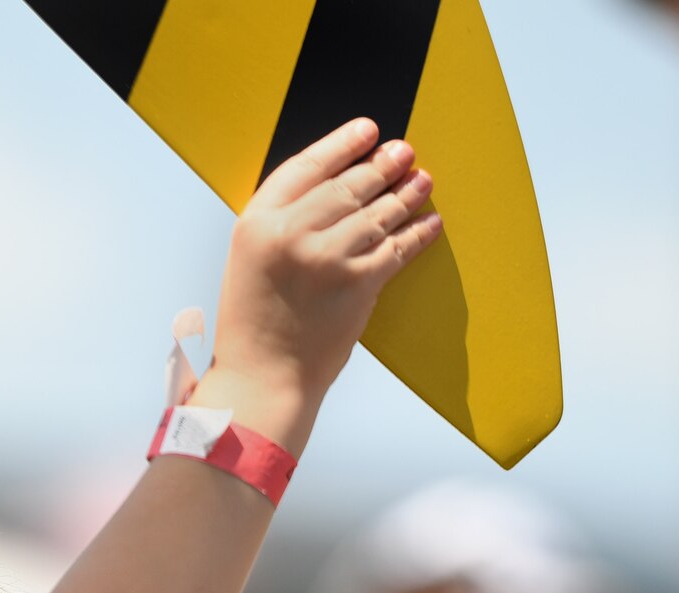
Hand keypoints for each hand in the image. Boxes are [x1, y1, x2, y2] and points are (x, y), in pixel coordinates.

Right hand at [194, 118, 441, 447]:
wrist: (264, 377)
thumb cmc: (254, 323)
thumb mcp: (249, 258)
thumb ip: (282, 221)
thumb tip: (336, 189)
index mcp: (258, 223)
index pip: (307, 166)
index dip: (342, 145)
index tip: (367, 130)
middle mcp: (293, 234)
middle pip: (348, 186)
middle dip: (382, 165)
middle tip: (404, 152)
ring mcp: (328, 258)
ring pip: (377, 214)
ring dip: (406, 194)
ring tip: (422, 179)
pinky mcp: (359, 285)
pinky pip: (397, 248)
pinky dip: (417, 233)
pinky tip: (429, 222)